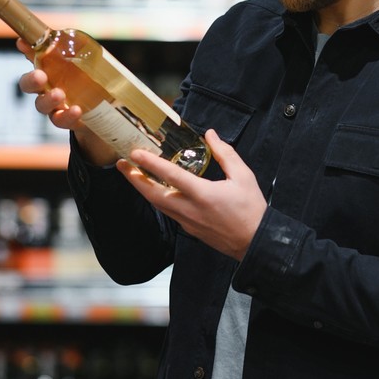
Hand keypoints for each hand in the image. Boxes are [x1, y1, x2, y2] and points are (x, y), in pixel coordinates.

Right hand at [16, 39, 115, 164]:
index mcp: (46, 71)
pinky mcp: (66, 120)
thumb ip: (65, 47)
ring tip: (59, 94)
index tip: (22, 43)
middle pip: (28, 85)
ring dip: (48, 100)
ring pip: (41, 105)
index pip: (32, 56)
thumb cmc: (83, 78)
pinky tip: (76, 110)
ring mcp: (53, 106)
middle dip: (31, 80)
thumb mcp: (79, 60)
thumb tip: (51, 31)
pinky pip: (61, 120)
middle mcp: (44, 89)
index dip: (26, 50)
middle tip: (40, 76)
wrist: (101, 108)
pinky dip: (67, 116)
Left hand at [120, 129, 265, 260]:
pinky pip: (167, 211)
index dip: (150, 163)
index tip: (135, 153)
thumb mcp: (243, 176)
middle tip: (122, 164)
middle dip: (134, 179)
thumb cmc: (251, 209)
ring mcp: (187, 222)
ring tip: (132, 174)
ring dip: (143, 189)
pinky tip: (154, 190)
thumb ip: (225, 153)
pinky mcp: (189, 229)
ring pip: (158, 204)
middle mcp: (190, 210)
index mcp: (203, 195)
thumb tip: (210, 135)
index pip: (171, 176)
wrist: (256, 243)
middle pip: (153, 195)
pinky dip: (156, 199)